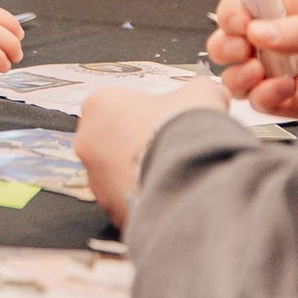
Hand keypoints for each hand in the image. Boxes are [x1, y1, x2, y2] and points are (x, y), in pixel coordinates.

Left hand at [74, 79, 228, 227]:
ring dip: (141, 172)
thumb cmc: (185, 129)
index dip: (147, 113)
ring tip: (173, 173)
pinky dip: (144, 197)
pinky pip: (126, 200)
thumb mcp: (201, 94)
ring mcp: (95, 178)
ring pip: (118, 173)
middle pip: (114, 140)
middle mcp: (88, 140)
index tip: (167, 120)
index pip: (119, 105)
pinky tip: (170, 194)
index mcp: (100, 104)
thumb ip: (200, 90)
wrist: (191, 176)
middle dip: (139, 144)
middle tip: (170, 147)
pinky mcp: (109, 207)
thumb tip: (210, 93)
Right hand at [206, 0, 297, 120]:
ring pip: (239, 74)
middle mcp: (283, 38)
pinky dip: (263, 98)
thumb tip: (259, 33)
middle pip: (231, 41)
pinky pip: (262, 102)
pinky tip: (284, 89)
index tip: (240, 23)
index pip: (245, 3)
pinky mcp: (297, 102)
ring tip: (258, 72)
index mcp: (292, 5)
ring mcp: (288, 71)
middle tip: (242, 51)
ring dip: (239, 74)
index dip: (234, 13)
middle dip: (227, 46)